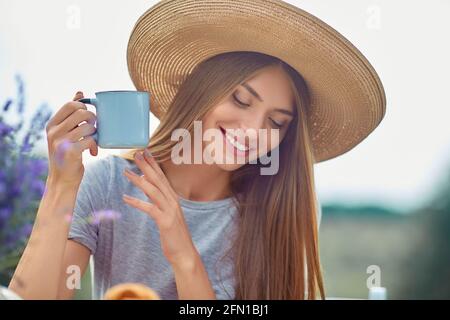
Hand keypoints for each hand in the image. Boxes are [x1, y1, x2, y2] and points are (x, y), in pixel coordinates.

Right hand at [46, 91, 97, 186]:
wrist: (62, 180)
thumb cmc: (67, 154)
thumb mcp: (65, 133)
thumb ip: (71, 115)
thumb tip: (80, 92)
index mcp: (52, 124)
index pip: (71, 104)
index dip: (84, 108)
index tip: (87, 119)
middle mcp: (54, 131)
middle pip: (82, 113)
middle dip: (93, 119)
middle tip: (93, 129)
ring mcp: (61, 141)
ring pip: (89, 126)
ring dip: (95, 134)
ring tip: (92, 142)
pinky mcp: (70, 152)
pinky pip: (91, 140)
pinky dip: (95, 146)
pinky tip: (92, 152)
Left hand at [122, 150, 198, 268]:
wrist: (184, 253)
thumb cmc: (174, 234)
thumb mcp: (165, 213)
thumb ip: (157, 199)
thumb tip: (146, 184)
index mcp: (173, 198)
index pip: (162, 177)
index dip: (153, 164)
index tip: (145, 152)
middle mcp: (173, 201)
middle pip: (158, 180)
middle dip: (147, 166)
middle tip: (137, 153)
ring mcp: (170, 210)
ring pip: (153, 191)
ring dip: (139, 180)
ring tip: (126, 172)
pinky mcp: (166, 221)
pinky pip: (149, 209)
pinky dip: (137, 202)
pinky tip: (125, 198)